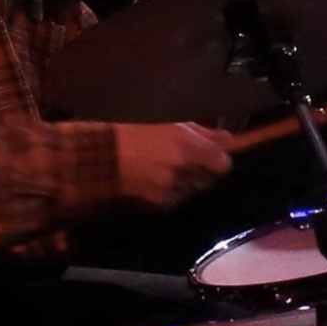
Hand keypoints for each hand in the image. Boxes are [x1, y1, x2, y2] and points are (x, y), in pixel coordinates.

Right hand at [115, 122, 233, 209]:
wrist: (99, 156)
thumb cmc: (132, 131)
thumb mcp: (169, 123)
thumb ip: (202, 132)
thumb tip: (227, 137)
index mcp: (187, 147)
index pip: (223, 164)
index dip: (220, 159)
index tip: (216, 153)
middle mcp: (183, 170)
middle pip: (208, 179)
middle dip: (201, 171)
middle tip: (185, 159)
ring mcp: (171, 189)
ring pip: (192, 191)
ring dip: (186, 182)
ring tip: (166, 169)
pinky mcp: (158, 203)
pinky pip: (175, 199)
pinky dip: (171, 193)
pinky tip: (155, 180)